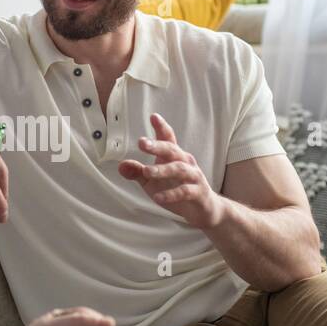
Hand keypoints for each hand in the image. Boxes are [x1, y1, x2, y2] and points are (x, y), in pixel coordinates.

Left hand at [118, 112, 221, 229]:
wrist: (204, 209)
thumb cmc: (177, 190)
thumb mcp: (153, 182)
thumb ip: (138, 173)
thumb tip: (121, 165)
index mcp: (174, 156)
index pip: (168, 138)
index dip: (162, 127)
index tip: (153, 116)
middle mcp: (186, 162)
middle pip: (172, 150)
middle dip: (157, 145)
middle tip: (142, 143)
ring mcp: (194, 177)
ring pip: (179, 169)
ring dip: (162, 169)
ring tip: (146, 171)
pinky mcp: (199, 193)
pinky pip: (185, 191)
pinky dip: (171, 194)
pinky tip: (158, 198)